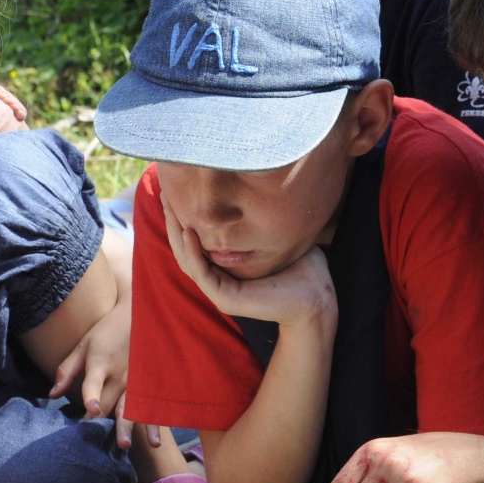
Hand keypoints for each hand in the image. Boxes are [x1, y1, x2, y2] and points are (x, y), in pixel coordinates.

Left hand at [48, 294, 157, 449]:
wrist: (138, 316)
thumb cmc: (105, 332)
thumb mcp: (83, 345)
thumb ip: (67, 370)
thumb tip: (52, 395)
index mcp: (100, 362)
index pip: (93, 382)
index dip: (92, 396)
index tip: (92, 410)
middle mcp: (119, 375)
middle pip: (109, 405)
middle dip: (101, 424)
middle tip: (94, 442)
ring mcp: (136, 382)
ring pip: (130, 410)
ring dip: (128, 428)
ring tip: (125, 446)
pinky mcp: (148, 386)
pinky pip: (148, 408)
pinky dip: (152, 425)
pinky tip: (154, 441)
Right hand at [161, 192, 335, 327]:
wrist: (319, 299)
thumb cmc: (304, 268)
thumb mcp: (278, 235)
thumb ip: (262, 218)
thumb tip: (262, 184)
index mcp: (227, 266)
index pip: (197, 239)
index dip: (185, 215)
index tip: (179, 187)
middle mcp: (219, 278)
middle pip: (184, 246)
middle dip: (173, 218)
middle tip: (164, 190)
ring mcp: (219, 290)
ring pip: (186, 259)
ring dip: (176, 231)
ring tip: (170, 205)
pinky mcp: (225, 298)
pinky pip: (200, 272)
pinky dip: (192, 252)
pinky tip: (189, 231)